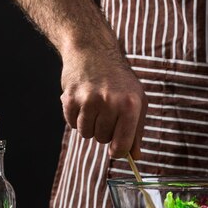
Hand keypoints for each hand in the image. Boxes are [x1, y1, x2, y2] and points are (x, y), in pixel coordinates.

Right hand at [59, 43, 146, 158]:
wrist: (93, 50)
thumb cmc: (119, 80)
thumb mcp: (137, 101)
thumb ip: (136, 131)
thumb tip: (135, 157)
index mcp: (130, 105)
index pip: (122, 145)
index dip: (118, 151)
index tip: (116, 149)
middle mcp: (110, 102)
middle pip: (102, 139)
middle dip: (104, 130)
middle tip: (106, 111)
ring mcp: (89, 100)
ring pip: (86, 133)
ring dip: (89, 124)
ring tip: (95, 105)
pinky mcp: (70, 98)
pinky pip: (71, 123)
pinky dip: (76, 117)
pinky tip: (82, 100)